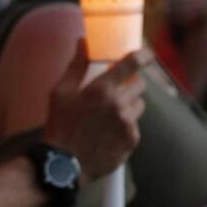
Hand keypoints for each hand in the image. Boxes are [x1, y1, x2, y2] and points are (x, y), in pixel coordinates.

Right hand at [43, 42, 149, 183]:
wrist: (65, 164)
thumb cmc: (60, 125)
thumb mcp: (60, 92)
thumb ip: (76, 65)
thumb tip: (83, 42)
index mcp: (100, 90)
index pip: (131, 63)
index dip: (143, 55)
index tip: (147, 54)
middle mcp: (118, 105)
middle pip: (140, 84)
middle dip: (130, 83)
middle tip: (116, 89)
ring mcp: (127, 124)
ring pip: (139, 105)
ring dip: (129, 105)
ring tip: (108, 115)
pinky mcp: (132, 140)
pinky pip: (135, 125)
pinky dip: (125, 125)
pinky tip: (107, 132)